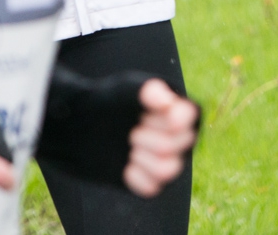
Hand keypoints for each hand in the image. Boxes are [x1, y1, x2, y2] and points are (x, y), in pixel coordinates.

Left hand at [123, 79, 198, 197]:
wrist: (87, 127)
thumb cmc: (113, 103)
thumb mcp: (127, 89)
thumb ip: (149, 91)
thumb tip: (168, 104)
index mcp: (181, 111)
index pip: (190, 118)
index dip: (169, 119)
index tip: (144, 116)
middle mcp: (181, 137)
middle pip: (176, 145)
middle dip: (147, 137)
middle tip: (132, 130)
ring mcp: (168, 161)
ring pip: (167, 169)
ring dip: (142, 157)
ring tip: (130, 147)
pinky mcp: (152, 183)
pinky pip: (151, 188)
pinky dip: (133, 175)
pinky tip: (125, 163)